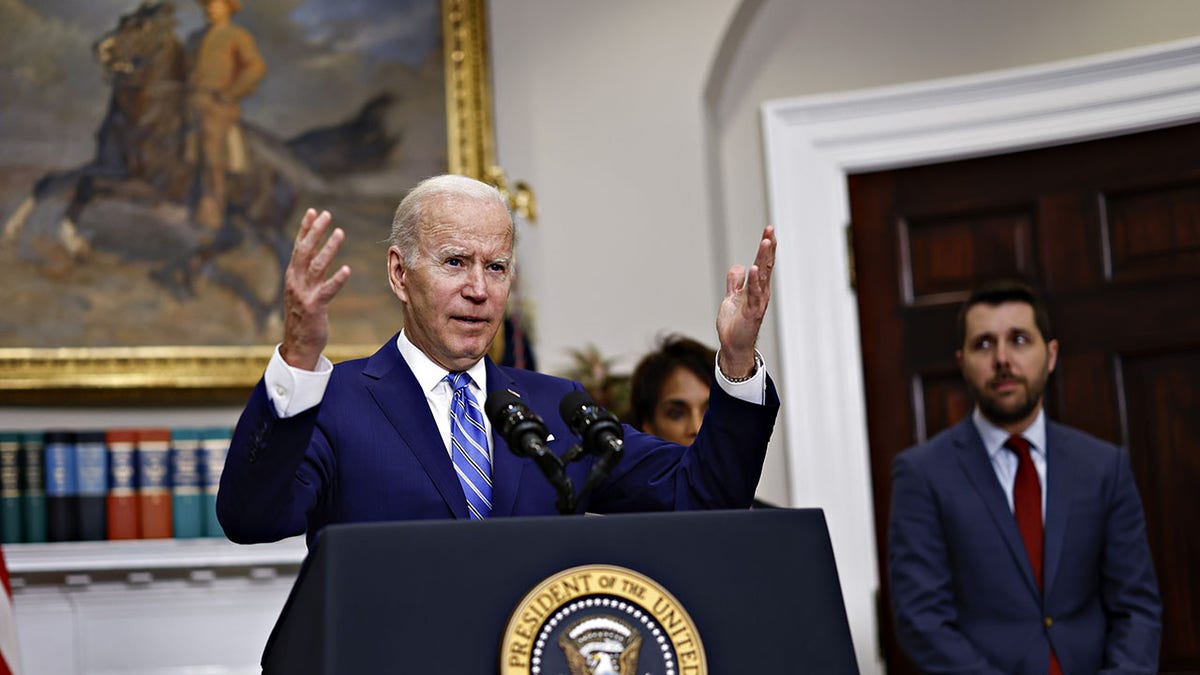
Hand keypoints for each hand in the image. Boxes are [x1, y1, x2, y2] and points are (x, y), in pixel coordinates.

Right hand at [280, 209, 350, 369]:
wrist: (298, 345)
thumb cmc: (304, 317)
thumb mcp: (302, 291)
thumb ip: (307, 274)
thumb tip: (315, 255)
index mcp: (292, 276)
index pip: (298, 247)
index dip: (306, 229)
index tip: (313, 211)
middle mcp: (295, 282)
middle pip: (304, 251)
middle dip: (315, 231)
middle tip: (326, 214)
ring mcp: (304, 294)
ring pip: (316, 266)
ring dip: (328, 248)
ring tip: (340, 232)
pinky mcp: (314, 307)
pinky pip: (327, 290)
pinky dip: (337, 279)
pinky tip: (347, 269)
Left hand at [715, 225, 775, 377]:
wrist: (733, 345)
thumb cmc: (735, 323)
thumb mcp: (732, 298)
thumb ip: (735, 282)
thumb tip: (739, 267)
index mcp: (756, 288)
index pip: (763, 263)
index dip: (766, 247)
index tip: (769, 231)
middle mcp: (760, 292)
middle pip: (766, 265)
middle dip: (768, 247)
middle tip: (770, 230)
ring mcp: (758, 301)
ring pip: (763, 276)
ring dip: (764, 258)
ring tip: (766, 242)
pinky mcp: (752, 312)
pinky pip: (754, 294)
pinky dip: (754, 281)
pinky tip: (755, 268)